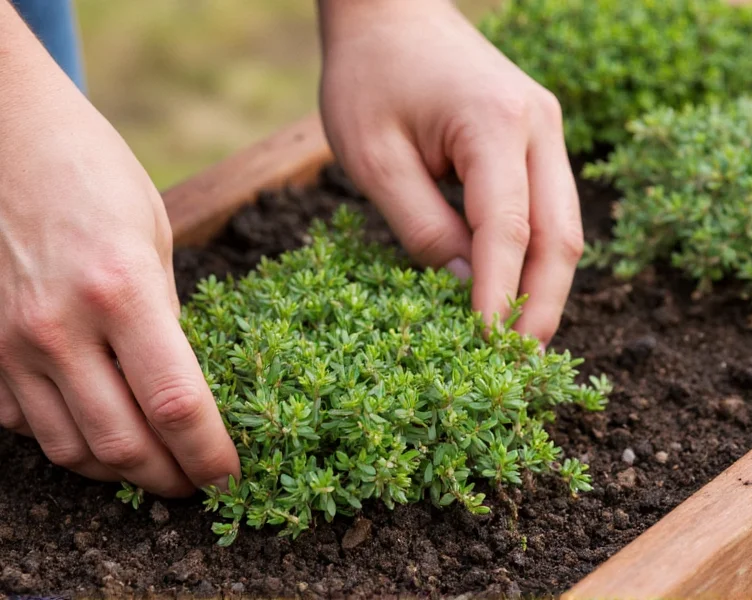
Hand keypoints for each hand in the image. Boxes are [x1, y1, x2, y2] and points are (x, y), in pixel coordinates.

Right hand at [0, 7, 238, 494]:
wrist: (5, 133)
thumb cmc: (92, 174)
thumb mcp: (154, 236)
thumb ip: (164, 315)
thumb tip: (180, 383)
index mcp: (122, 292)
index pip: (176, 405)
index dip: (208, 455)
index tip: (229, 476)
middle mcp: (60, 327)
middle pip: (121, 444)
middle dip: (167, 478)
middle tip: (195, 482)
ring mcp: (10, 342)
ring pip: (68, 447)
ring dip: (116, 470)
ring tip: (150, 464)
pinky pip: (20, 422)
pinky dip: (62, 437)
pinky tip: (91, 422)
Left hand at [318, 0, 582, 344]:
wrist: (392, 14)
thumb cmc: (370, 78)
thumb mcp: (373, 158)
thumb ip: (419, 225)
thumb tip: (464, 286)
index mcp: (493, 125)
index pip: (506, 230)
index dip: (499, 296)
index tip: (488, 350)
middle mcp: (537, 127)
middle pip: (559, 235)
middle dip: (543, 305)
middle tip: (522, 364)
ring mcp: (545, 131)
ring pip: (564, 227)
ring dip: (547, 287)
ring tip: (524, 342)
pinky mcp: (536, 140)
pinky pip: (548, 209)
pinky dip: (537, 257)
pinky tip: (518, 292)